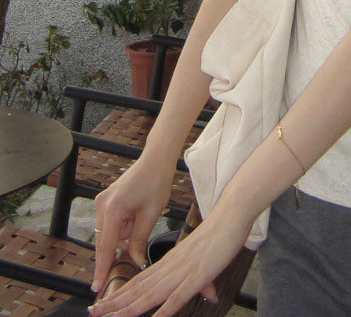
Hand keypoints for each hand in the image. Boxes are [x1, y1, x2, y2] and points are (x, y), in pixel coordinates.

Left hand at [88, 212, 248, 316]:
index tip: (103, 301)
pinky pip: (175, 298)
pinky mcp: (196, 277)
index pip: (139, 280)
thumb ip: (203, 280)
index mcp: (169, 261)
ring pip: (149, 295)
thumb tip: (208, 294)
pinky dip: (161, 311)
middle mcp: (170, 267)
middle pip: (138, 288)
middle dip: (115, 302)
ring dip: (128, 308)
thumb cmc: (219, 236)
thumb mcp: (205, 262)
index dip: (121, 292)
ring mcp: (181, 273)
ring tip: (109, 316)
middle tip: (93, 311)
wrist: (230, 217)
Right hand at [91, 157, 174, 291]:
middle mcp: (102, 205)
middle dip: (115, 252)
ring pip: (108, 233)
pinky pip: (110, 224)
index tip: (97, 287)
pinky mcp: (105, 201)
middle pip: (104, 242)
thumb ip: (139, 240)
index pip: (106, 247)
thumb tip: (134, 260)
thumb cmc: (156, 182)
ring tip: (140, 216)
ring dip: (122, 236)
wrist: (155, 160)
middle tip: (123, 257)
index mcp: (113, 209)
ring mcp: (101, 202)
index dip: (102, 269)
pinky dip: (121, 227)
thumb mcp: (151, 214)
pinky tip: (135, 214)